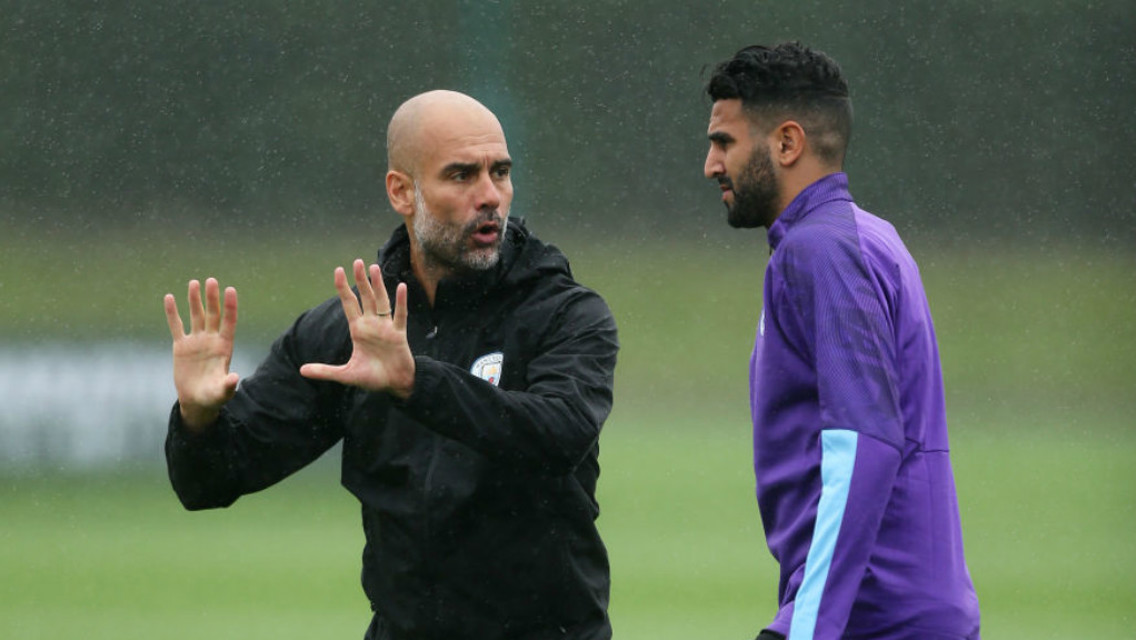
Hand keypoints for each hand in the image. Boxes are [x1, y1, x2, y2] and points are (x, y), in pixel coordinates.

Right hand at [164, 278, 239, 430]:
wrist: (196, 400)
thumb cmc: (213, 397)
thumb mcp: (222, 392)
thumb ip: (228, 385)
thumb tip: (235, 378)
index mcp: (224, 347)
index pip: (229, 322)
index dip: (230, 306)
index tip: (230, 289)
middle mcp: (211, 340)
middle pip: (212, 314)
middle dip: (211, 298)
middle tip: (211, 280)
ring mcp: (196, 341)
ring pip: (195, 316)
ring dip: (195, 300)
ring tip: (194, 283)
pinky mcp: (181, 346)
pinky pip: (176, 326)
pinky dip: (173, 313)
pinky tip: (170, 298)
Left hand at [300, 259, 414, 398]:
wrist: (395, 385)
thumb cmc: (372, 378)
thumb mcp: (346, 375)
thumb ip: (325, 371)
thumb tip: (301, 370)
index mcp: (358, 330)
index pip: (349, 304)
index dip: (343, 288)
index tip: (338, 270)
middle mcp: (372, 325)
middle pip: (365, 297)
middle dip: (360, 280)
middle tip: (357, 262)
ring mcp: (386, 328)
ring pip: (381, 301)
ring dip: (378, 285)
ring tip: (374, 267)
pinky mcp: (399, 334)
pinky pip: (400, 315)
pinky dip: (400, 301)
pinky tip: (400, 286)